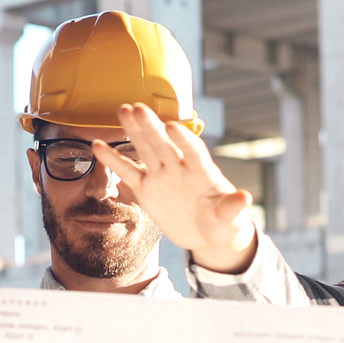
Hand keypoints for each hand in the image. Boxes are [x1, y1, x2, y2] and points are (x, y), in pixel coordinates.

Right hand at [93, 103, 257, 272]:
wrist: (209, 235)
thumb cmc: (225, 224)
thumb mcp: (232, 220)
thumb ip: (233, 208)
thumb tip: (245, 199)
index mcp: (203, 172)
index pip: (193, 152)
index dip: (184, 140)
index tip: (173, 126)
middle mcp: (180, 169)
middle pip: (165, 144)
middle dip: (152, 127)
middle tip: (137, 108)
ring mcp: (162, 176)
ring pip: (146, 150)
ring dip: (134, 131)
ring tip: (121, 111)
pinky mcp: (148, 190)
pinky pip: (129, 173)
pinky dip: (114, 161)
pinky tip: (98, 146)